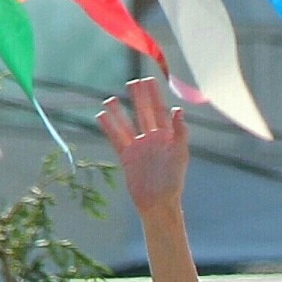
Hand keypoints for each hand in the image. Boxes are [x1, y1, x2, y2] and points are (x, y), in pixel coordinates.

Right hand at [96, 77, 188, 222]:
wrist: (159, 201)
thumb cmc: (173, 179)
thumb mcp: (180, 154)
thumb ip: (180, 132)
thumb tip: (178, 110)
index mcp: (167, 137)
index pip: (160, 111)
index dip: (155, 96)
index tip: (148, 80)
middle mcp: (152, 139)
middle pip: (144, 114)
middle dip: (139, 98)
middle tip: (133, 81)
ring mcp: (139, 147)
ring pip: (127, 124)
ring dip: (119, 112)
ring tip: (110, 98)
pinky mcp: (127, 156)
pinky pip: (116, 138)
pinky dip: (109, 127)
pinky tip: (101, 115)